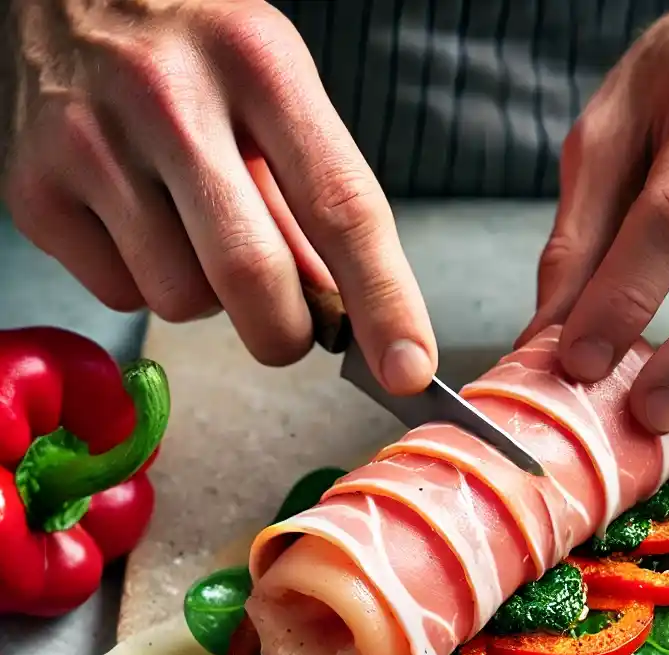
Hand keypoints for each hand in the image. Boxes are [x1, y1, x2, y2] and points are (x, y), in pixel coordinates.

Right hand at [0, 0, 435, 392]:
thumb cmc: (193, 48)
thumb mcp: (275, 93)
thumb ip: (315, 205)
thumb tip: (350, 317)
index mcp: (259, 65)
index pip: (342, 208)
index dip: (384, 302)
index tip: (409, 369)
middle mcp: (169, 97)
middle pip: (254, 276)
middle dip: (287, 332)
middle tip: (290, 324)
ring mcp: (89, 141)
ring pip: (184, 300)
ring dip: (210, 297)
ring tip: (194, 230)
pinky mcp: (32, 187)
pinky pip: (122, 296)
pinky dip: (146, 283)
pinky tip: (139, 224)